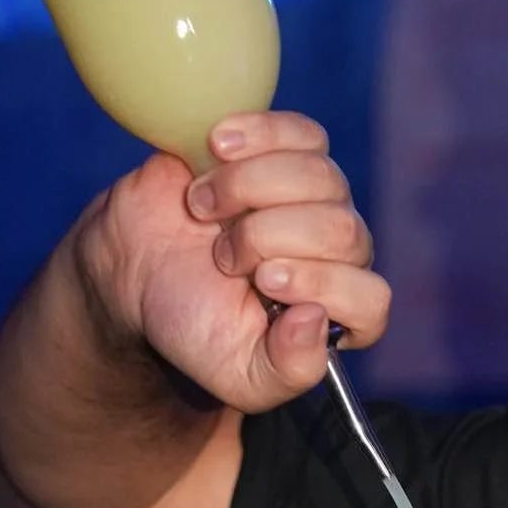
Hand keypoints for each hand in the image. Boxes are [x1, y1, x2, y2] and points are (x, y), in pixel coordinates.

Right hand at [72, 110, 389, 413]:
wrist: (137, 268)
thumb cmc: (192, 323)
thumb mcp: (237, 373)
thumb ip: (287, 369)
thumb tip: (317, 321)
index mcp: (339, 312)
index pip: (370, 299)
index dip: (319, 284)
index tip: (261, 281)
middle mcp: (340, 253)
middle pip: (343, 230)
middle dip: (268, 239)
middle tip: (222, 256)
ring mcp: (318, 197)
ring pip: (320, 176)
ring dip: (249, 190)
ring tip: (203, 208)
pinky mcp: (288, 150)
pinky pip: (302, 133)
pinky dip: (255, 136)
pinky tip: (215, 148)